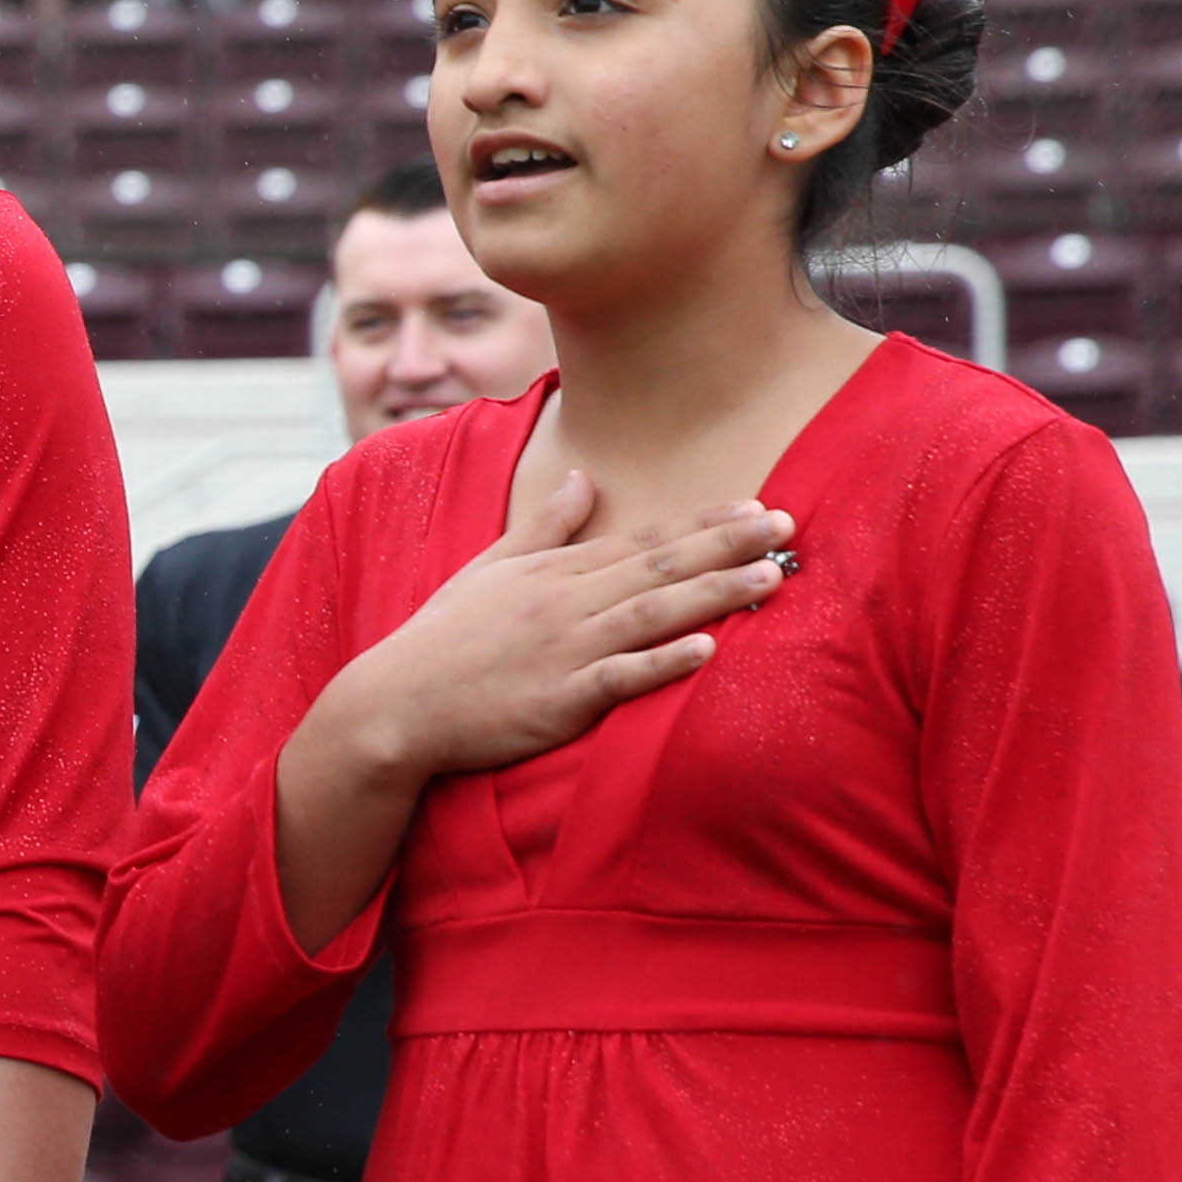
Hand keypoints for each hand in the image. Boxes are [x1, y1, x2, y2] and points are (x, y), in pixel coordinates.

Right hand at [307, 470, 791, 793]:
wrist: (394, 704)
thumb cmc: (442, 640)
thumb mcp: (489, 568)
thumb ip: (545, 526)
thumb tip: (581, 477)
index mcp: (556, 573)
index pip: (642, 539)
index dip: (703, 522)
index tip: (756, 505)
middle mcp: (566, 604)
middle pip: (659, 567)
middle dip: (727, 544)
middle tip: (787, 525)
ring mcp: (564, 651)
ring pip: (651, 614)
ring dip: (713, 593)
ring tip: (770, 576)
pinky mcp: (557, 700)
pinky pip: (619, 678)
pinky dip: (662, 662)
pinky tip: (706, 648)